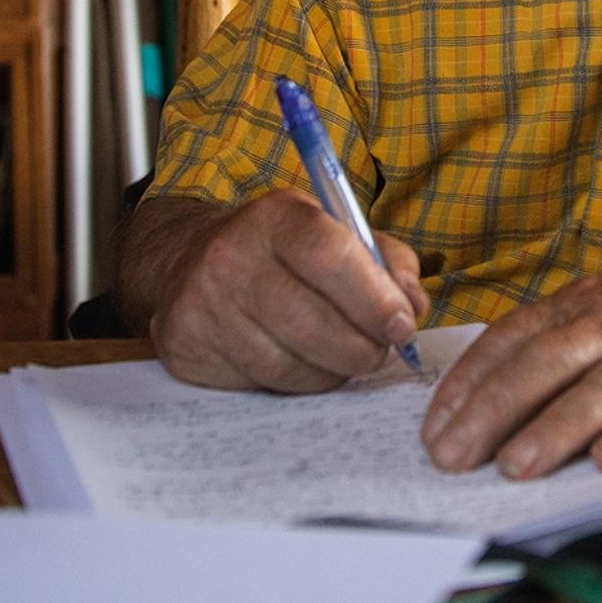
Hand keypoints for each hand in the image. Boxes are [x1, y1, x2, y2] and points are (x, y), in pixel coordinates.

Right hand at [148, 189, 429, 393]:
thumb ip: (386, 261)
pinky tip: (303, 363)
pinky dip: (296, 383)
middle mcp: (230, 257)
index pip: (330, 255)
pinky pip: (260, 384)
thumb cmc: (281, 252)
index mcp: (275, 217)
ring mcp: (204, 306)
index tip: (402, 325)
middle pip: (309, 322)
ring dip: (331, 371)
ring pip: (287, 365)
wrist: (190, 264)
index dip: (374, 298)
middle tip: (381, 352)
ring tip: (345, 358)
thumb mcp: (334, 232)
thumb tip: (414, 305)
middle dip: (361, 348)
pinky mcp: (187, 348)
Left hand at [420, 246, 601, 478]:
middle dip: (494, 411)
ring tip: (517, 465)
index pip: (513, 338)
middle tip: (453, 455)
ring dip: (557, 427)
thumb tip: (483, 395)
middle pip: (547, 363)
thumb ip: (556, 341)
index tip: (434, 426)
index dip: (469, 383)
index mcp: (585, 303)